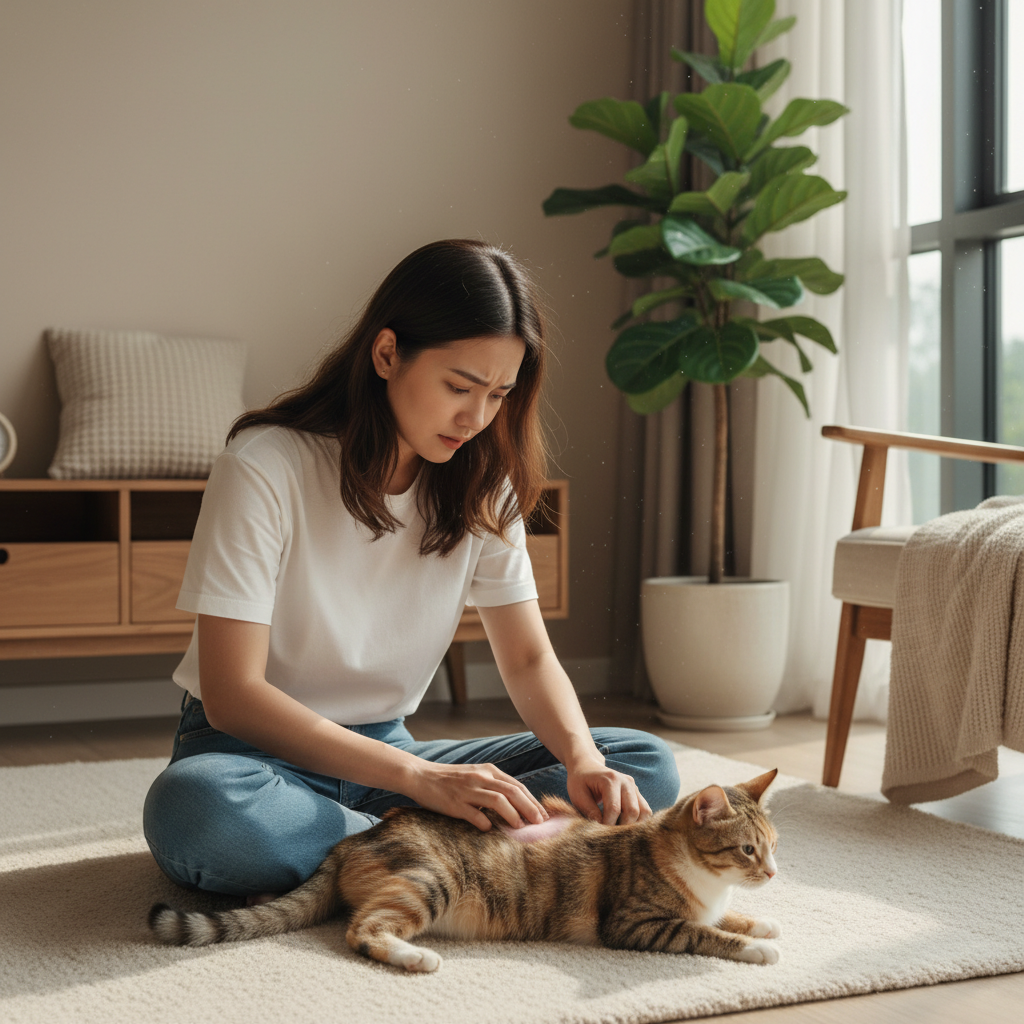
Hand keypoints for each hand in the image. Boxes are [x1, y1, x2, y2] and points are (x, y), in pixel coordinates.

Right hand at [407, 761, 548, 831]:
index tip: (543, 815)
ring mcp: (468, 789)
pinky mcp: (455, 803)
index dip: (532, 801)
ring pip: (498, 800)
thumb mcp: (475, 776)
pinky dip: (485, 822)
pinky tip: (490, 829)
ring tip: (521, 827)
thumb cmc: (450, 779)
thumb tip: (516, 804)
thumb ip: (494, 786)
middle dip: (529, 808)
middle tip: (539, 823)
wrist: (421, 776)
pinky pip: (474, 813)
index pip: (517, 785)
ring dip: (513, 814)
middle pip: (512, 791)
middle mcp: (480, 777)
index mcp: (488, 770)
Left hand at [567, 760, 650, 824]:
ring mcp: (634, 786)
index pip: (614, 809)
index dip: (607, 825)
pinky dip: (638, 821)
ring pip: (644, 812)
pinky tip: (623, 823)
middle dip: (621, 827)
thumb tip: (601, 829)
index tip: (598, 832)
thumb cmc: (580, 782)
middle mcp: (626, 781)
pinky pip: (645, 810)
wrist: (587, 766)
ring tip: (616, 828)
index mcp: (610, 779)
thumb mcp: (578, 796)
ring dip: (632, 825)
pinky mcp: (637, 792)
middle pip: (632, 811)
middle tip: (608, 833)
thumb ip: (590, 811)